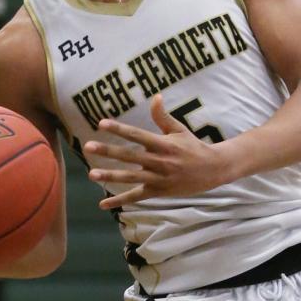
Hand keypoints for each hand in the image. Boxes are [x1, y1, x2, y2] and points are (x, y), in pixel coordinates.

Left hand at [82, 95, 229, 206]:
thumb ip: (163, 116)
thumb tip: (155, 96)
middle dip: (108, 151)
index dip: (119, 129)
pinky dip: (120, 201)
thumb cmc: (193, 147)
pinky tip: (103, 204)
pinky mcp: (158, 192)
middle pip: (129, 156)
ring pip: (131, 178)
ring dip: (111, 176)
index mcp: (163, 144)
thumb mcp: (180, 130)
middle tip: (88, 146)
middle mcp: (159, 162)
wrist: (213, 170)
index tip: (102, 124)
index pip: (137, 135)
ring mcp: (158, 178)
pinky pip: (136, 197)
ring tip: (92, 174)